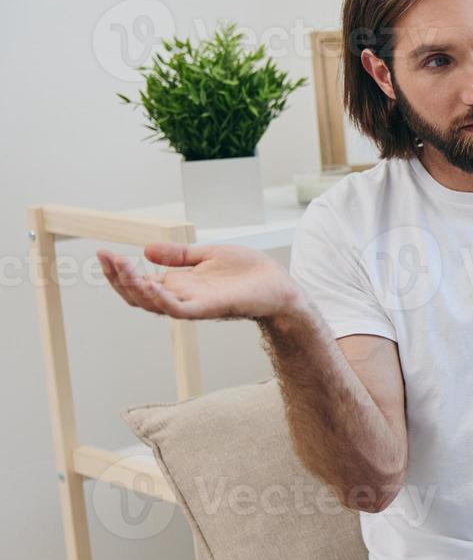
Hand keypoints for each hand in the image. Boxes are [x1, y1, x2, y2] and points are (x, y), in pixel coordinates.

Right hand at [97, 242, 302, 322]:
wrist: (281, 288)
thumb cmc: (251, 274)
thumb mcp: (209, 255)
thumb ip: (180, 255)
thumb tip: (147, 249)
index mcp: (181, 285)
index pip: (140, 283)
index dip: (120, 271)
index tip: (104, 253)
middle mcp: (183, 297)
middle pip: (139, 296)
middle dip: (119, 278)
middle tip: (106, 258)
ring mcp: (195, 305)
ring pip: (153, 304)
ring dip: (134, 286)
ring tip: (122, 265)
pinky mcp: (210, 309)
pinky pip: (179, 310)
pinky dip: (161, 299)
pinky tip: (149, 283)